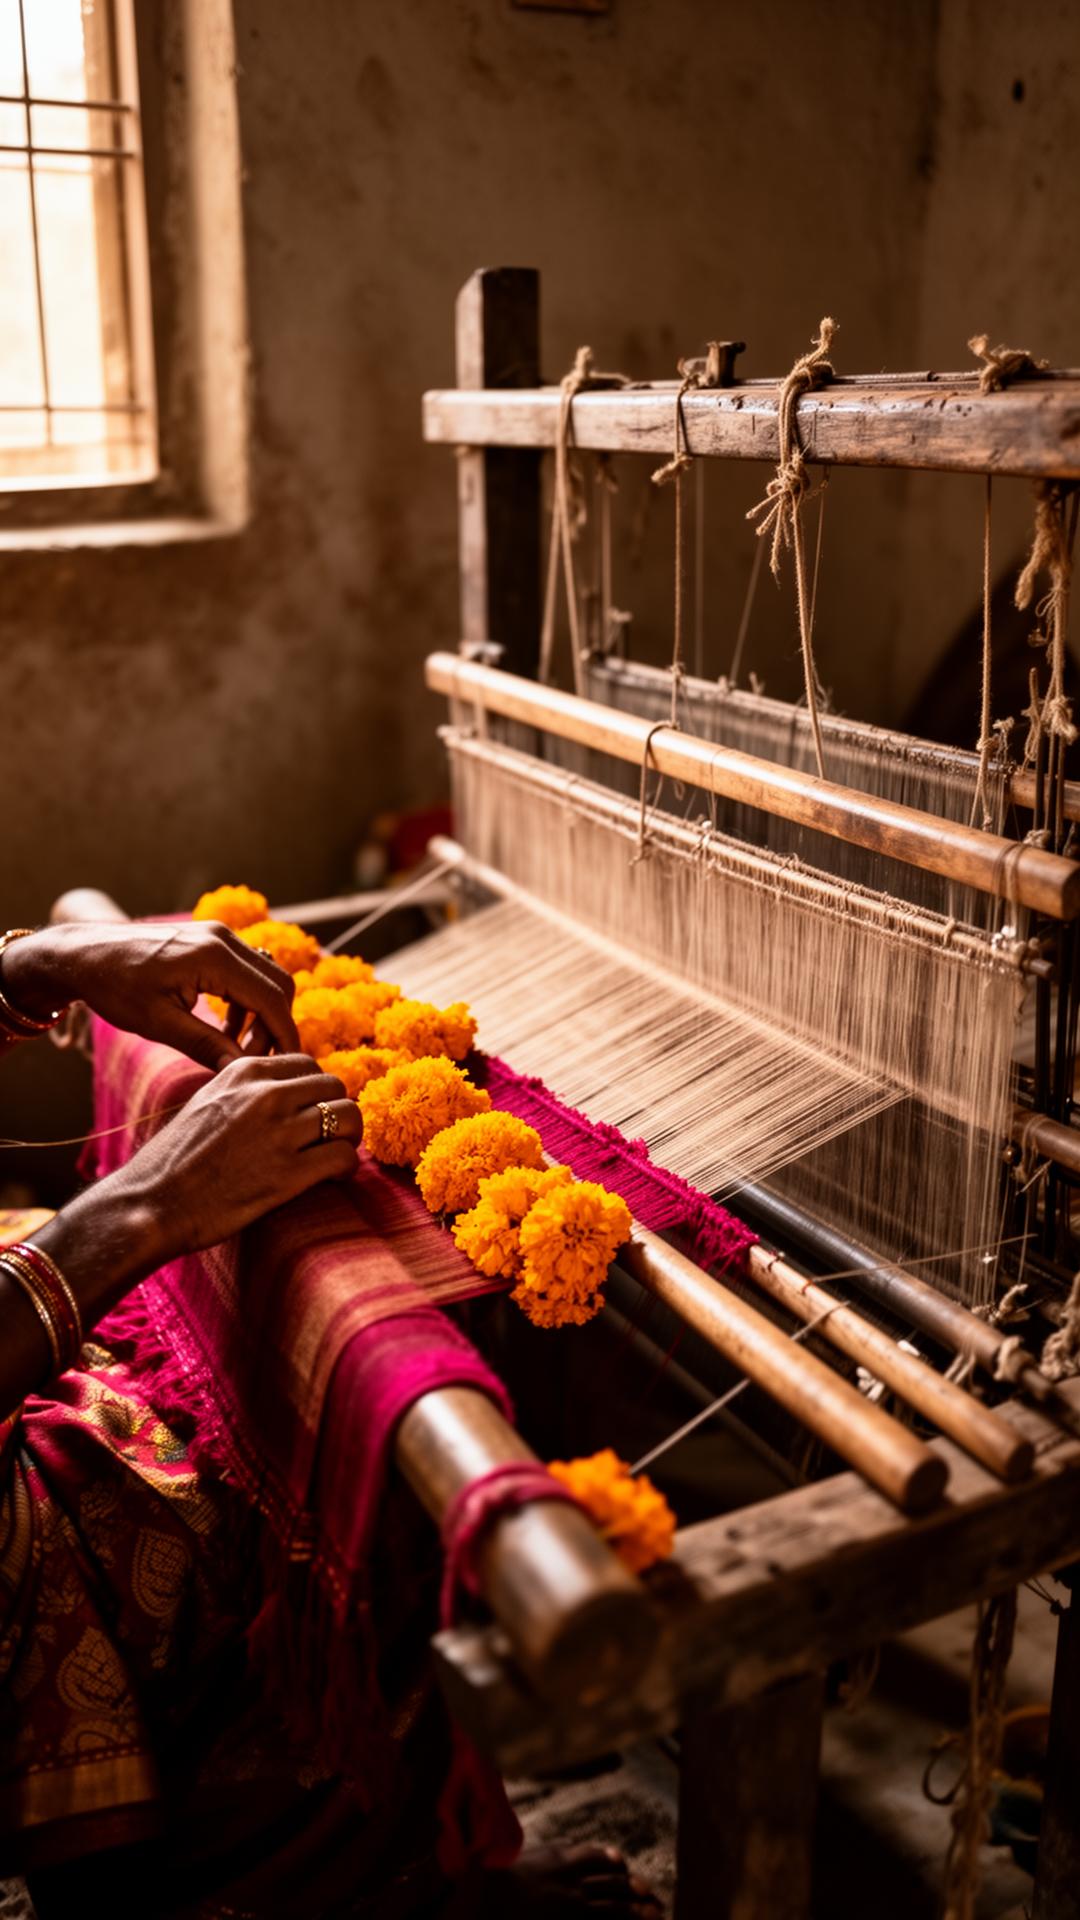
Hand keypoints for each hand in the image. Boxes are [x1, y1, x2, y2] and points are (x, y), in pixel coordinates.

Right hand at [1, 1055, 363, 1405]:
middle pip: (334, 1087)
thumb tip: (288, 1092)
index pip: (308, 1065)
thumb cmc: (176, 1159)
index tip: (309, 1115)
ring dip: (348, 1138)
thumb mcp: (208, 1100)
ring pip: (348, 1117)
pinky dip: (346, 1168)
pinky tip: (333, 1178)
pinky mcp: (288, 1173)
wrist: (150, 1203)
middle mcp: (265, 1094)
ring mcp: (279, 1132)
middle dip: (336, 1111)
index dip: (314, 1092)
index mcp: (244, 1071)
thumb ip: (246, 1090)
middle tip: (327, 1138)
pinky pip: (343, 1157)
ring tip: (334, 1156)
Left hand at [2, 921, 298, 1070]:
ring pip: (264, 978)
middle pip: (277, 985)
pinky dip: (245, 1002)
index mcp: (214, 956)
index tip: (289, 1065)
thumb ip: (205, 1044)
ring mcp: (218, 935)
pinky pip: (245, 972)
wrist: (84, 954)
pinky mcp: (211, 940)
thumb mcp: (159, 1023)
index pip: (272, 998)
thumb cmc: (114, 988)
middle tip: (255, 1061)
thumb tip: (242, 1071)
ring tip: (235, 1049)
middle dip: (275, 1026)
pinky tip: (224, 1028)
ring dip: (260, 1015)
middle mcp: (223, 938)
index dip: (285, 1035)